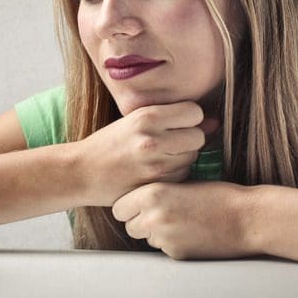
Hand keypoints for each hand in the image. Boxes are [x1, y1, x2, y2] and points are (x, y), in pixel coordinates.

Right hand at [73, 102, 205, 205]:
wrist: (82, 172)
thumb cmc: (110, 143)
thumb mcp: (135, 121)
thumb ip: (172, 118)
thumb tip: (215, 121)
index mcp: (146, 116)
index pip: (194, 112)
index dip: (189, 119)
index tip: (176, 124)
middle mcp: (152, 139)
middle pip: (198, 137)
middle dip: (189, 140)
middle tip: (169, 143)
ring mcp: (155, 164)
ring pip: (192, 157)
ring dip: (182, 158)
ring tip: (159, 157)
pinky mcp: (156, 184)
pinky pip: (183, 175)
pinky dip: (175, 174)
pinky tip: (156, 171)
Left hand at [111, 181, 257, 259]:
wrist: (247, 218)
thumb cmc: (217, 195)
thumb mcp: (181, 183)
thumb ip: (155, 192)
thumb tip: (134, 200)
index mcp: (152, 194)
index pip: (118, 208)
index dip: (128, 206)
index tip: (138, 204)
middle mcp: (153, 218)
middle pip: (129, 226)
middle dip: (140, 221)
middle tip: (160, 214)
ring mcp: (164, 239)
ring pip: (146, 238)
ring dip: (156, 233)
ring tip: (181, 221)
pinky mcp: (177, 255)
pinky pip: (164, 249)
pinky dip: (173, 243)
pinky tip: (192, 233)